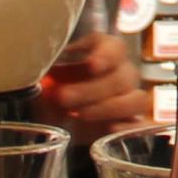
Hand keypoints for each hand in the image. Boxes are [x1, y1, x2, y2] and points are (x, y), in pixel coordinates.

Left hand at [35, 31, 149, 145]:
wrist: (55, 120)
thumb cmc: (50, 90)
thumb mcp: (44, 76)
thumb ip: (44, 69)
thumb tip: (35, 68)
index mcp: (103, 53)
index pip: (115, 48)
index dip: (106, 55)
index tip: (91, 65)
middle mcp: (121, 73)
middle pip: (121, 76)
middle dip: (91, 89)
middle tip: (63, 97)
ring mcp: (129, 99)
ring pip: (135, 99)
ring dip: (108, 107)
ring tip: (79, 115)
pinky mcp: (129, 124)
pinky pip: (142, 125)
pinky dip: (128, 127)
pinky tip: (108, 129)